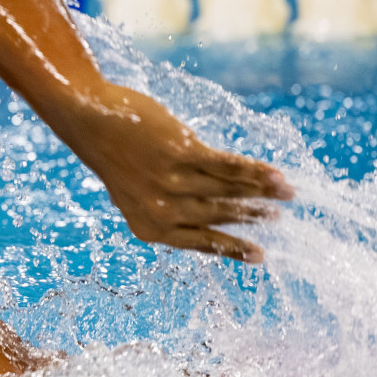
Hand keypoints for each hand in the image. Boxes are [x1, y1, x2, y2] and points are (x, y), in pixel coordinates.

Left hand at [55, 84, 293, 262]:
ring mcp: (170, 182)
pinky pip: (227, 166)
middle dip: (252, 217)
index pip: (201, 243)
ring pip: (227, 191)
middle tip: (277, 217)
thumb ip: (166, 208)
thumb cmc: (115, 156)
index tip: (261, 256)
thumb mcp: (135, 193)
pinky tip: (277, 175)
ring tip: (287, 193)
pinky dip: (255, 171)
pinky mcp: (179, 152)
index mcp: (149, 228)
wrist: (89, 119)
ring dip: (261, 192)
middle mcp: (161, 210)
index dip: (233, 248)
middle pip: (219, 215)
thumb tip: (214, 213)